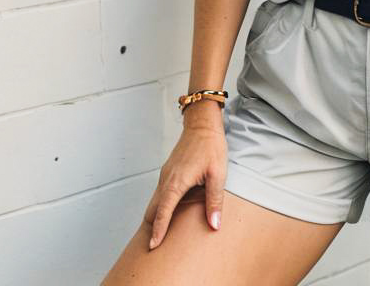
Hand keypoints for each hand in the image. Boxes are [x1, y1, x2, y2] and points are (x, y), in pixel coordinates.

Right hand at [143, 104, 226, 248]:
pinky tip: (169, 210)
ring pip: (155, 201)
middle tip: (154, 245)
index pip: (163, 213)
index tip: (152, 247)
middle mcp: (166, 179)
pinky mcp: (169, 170)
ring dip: (156, 216)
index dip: (158, 231)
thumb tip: (214, 224)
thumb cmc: (211, 146)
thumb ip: (214, 200)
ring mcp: (166, 174)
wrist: (202, 123)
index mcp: (176, 183)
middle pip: (152, 209)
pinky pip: (160, 192)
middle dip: (152, 227)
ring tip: (160, 233)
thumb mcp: (217, 174)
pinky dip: (160, 205)